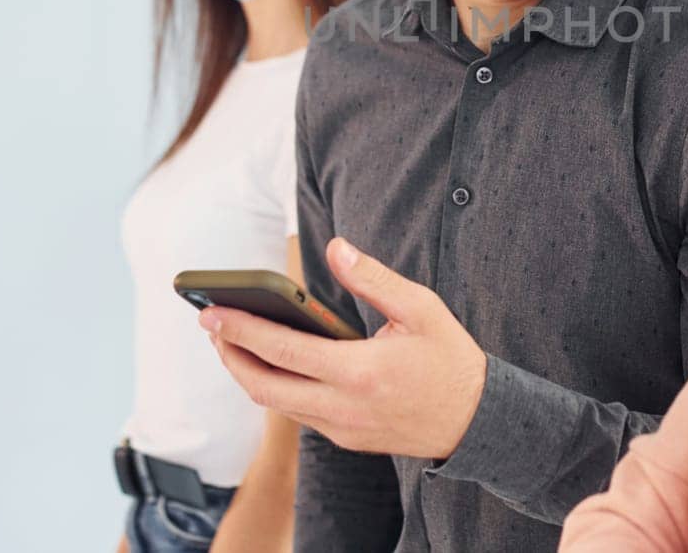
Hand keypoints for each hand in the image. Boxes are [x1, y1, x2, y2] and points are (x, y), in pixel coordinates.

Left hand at [200, 237, 486, 459]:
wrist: (477, 422)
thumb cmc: (451, 359)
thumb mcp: (421, 308)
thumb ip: (373, 278)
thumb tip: (336, 248)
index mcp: (360, 371)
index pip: (283, 351)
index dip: (241, 330)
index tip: (212, 312)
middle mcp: (343, 407)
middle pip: (263, 386)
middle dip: (229, 354)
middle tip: (210, 325)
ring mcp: (341, 429)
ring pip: (276, 404)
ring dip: (248, 373)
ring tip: (231, 340)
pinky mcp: (345, 439)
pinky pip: (298, 413)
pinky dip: (276, 387)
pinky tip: (272, 363)